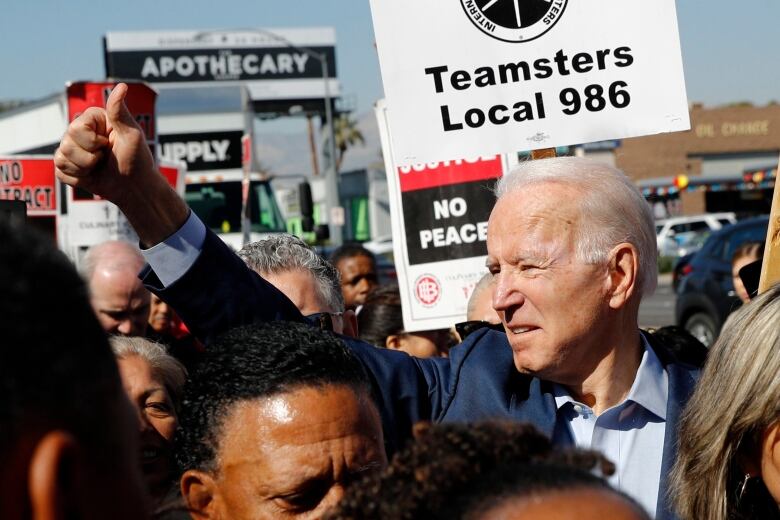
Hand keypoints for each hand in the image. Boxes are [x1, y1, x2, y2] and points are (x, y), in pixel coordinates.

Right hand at [54, 82, 188, 245]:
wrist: (135, 188)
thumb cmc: (138, 161)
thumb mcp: (132, 135)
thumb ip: (120, 112)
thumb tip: (122, 86)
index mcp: (93, 120)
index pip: (75, 127)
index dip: (92, 141)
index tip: (108, 144)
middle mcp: (80, 131)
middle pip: (65, 143)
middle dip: (89, 157)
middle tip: (104, 157)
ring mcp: (71, 149)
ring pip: (61, 158)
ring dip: (84, 168)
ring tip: (99, 167)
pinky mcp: (67, 167)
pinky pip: (60, 172)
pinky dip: (78, 179)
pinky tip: (91, 176)